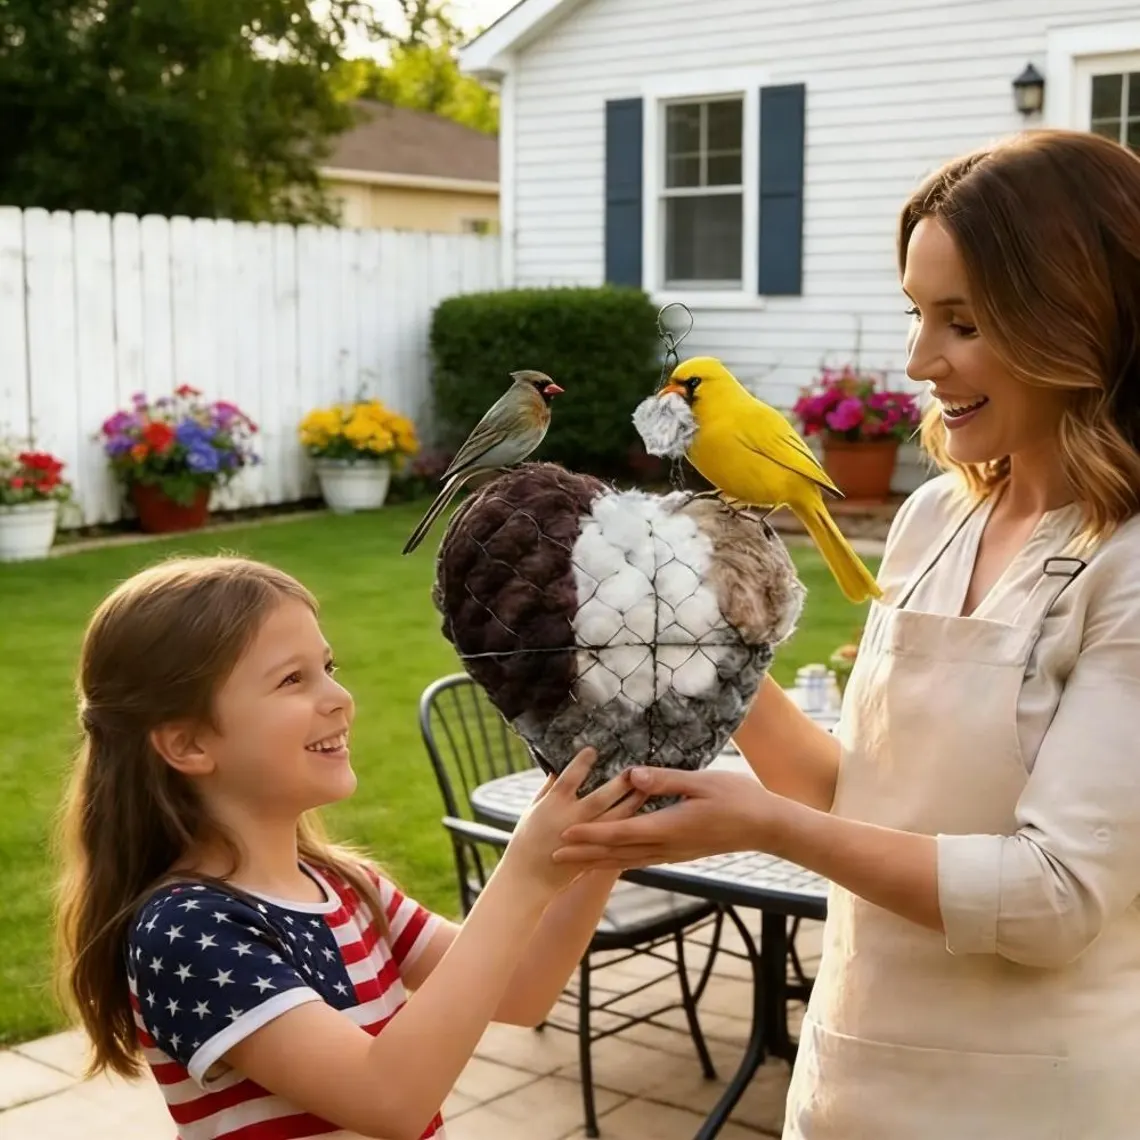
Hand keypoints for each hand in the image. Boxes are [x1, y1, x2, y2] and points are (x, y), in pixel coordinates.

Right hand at [500, 748, 647, 895]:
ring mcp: (583, 839)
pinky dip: (631, 826)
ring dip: (632, 803)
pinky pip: (617, 838)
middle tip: (635, 769)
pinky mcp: (593, 854)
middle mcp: (570, 821)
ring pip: (613, 818)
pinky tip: (645, 815)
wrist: (528, 878)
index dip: (581, 763)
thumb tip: (556, 767)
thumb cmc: (526, 840)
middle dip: (618, 784)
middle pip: (599, 799)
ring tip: (649, 788)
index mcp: (553, 806)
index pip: (569, 779)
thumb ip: (547, 789)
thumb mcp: (532, 809)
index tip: (593, 749)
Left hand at [552, 766, 781, 869]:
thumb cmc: (737, 797)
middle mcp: (667, 845)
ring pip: (627, 860)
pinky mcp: (680, 853)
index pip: (621, 831)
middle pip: (617, 852)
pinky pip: (641, 859)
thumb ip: (666, 779)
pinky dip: (619, 861)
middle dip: (584, 853)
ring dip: (598, 860)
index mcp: (670, 826)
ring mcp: (674, 853)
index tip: (564, 832)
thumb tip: (632, 775)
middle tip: (554, 855)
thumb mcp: (702, 781)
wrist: (765, 826)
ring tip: (573, 861)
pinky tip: (610, 860)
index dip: (591, 832)